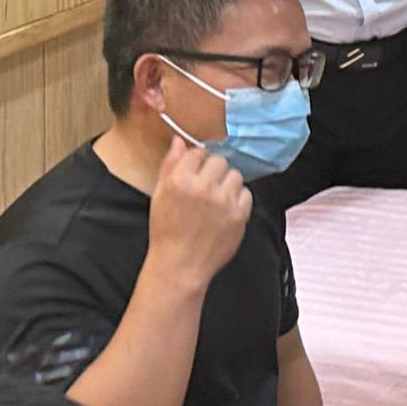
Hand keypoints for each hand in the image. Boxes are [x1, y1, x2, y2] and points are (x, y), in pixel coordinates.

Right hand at [145, 134, 252, 291]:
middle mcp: (203, 188)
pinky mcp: (239, 215)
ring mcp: (223, 202)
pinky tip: (225, 209)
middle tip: (207, 186)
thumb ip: (170, 165)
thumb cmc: (167, 230)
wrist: (181, 264)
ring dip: (227, 183)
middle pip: (219, 161)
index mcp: (179, 180)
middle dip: (213, 170)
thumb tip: (179, 140)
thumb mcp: (160, 195)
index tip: (197, 170)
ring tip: (216, 198)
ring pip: (235, 175)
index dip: (198, 161)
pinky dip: (238, 199)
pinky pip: (246, 193)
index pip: (198, 152)